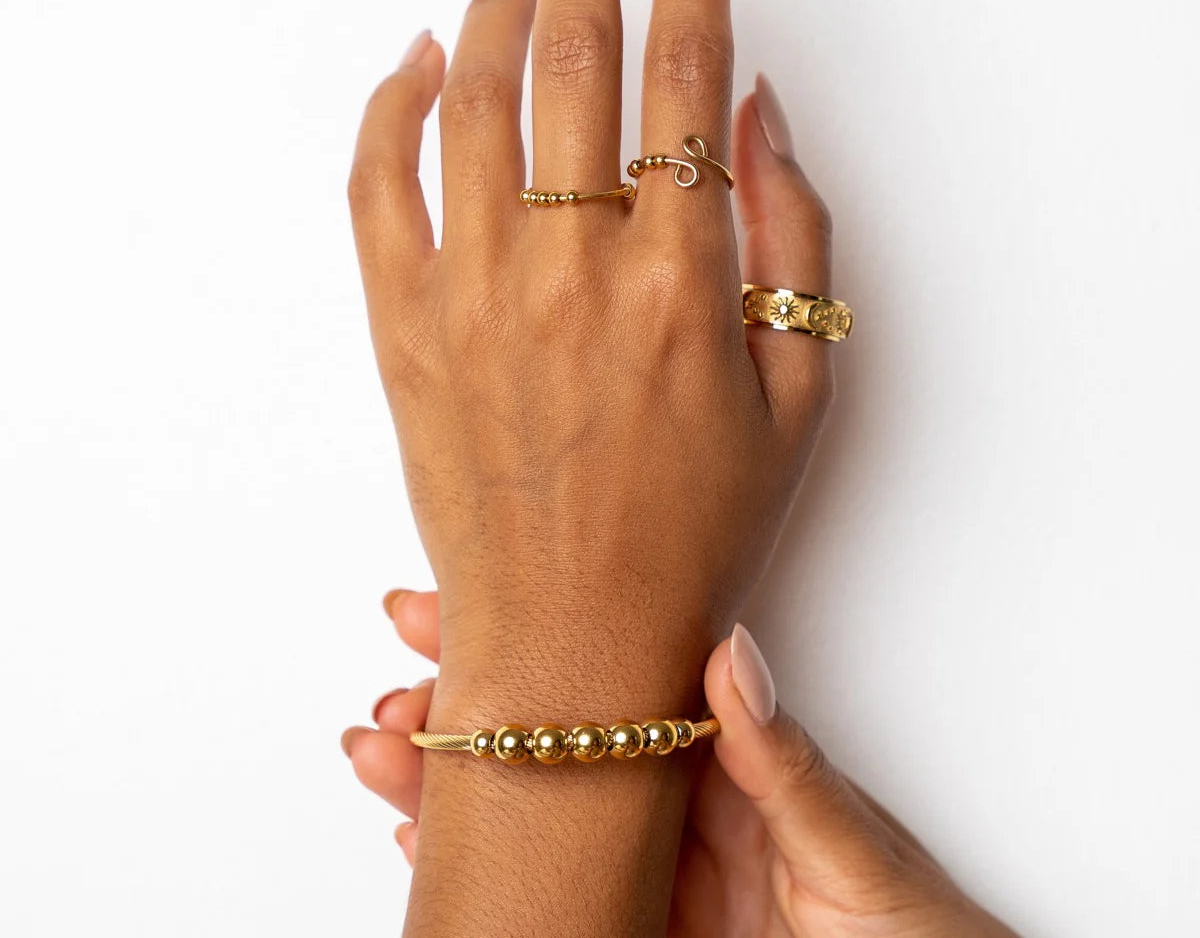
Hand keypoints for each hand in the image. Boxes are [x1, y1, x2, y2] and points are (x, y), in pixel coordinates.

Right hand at [343, 591, 1016, 937]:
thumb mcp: (855, 848)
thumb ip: (784, 765)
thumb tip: (732, 651)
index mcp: (727, 771)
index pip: (614, 689)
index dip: (539, 648)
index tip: (460, 612)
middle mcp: (675, 816)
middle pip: (556, 748)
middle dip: (473, 714)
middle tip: (400, 689)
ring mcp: (649, 882)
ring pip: (533, 819)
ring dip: (451, 789)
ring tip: (382, 754)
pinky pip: (543, 899)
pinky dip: (476, 868)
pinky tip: (420, 844)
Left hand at [349, 0, 834, 717]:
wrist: (573, 640)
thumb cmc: (696, 528)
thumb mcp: (801, 390)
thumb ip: (796, 237)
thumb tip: (758, 111)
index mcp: (681, 281)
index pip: (689, 72)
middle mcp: (571, 268)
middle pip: (573, 47)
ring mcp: (473, 294)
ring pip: (468, 92)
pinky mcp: (403, 327)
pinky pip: (376, 181)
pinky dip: (387, 101)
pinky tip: (413, 53)